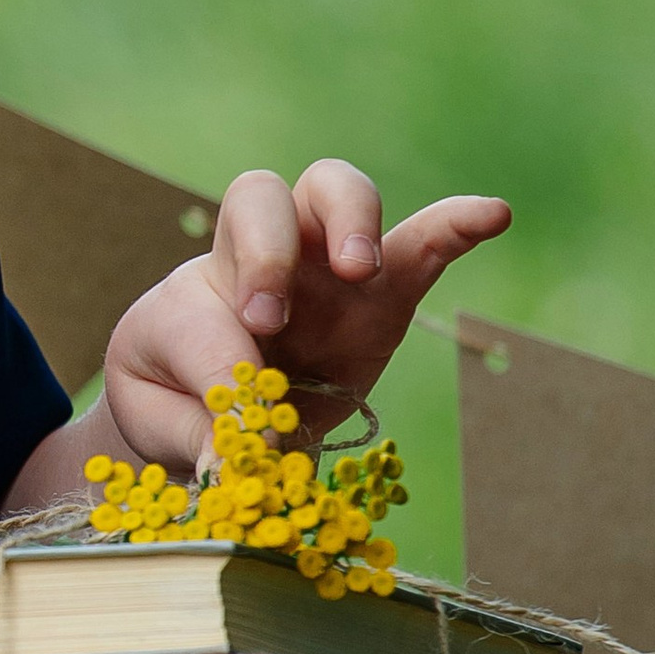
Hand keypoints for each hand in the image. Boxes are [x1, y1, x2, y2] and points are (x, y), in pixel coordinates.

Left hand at [102, 157, 508, 471]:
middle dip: (267, 250)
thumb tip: (235, 460)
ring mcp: (322, 271)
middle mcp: (251, 264)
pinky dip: (455, 226)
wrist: (208, 409)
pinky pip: (421, 246)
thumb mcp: (161, 421)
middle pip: (258, 198)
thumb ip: (193, 433)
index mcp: (184, 301)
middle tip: (267, 318)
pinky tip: (492, 215)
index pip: (198, 314)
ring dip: (349, 220)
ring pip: (332, 193)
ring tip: (360, 269)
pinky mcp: (382, 295)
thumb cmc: (178, 403)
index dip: (212, 364)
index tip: (230, 421)